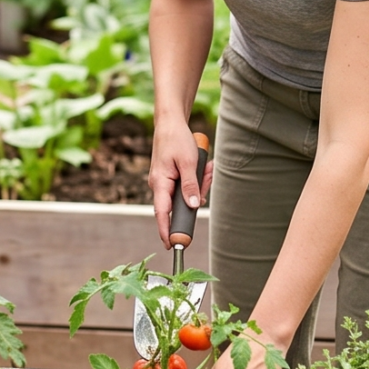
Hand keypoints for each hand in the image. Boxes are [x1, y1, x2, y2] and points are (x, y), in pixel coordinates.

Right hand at [148, 122, 212, 246]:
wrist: (170, 122)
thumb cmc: (176, 140)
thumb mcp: (188, 162)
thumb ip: (190, 185)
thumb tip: (193, 206)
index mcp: (159, 183)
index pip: (161, 214)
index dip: (166, 231)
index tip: (171, 246)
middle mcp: (159, 185)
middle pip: (179, 204)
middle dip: (197, 195)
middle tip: (208, 174)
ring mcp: (165, 182)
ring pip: (186, 193)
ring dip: (200, 182)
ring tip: (208, 166)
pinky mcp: (171, 177)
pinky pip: (186, 184)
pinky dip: (198, 177)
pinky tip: (206, 166)